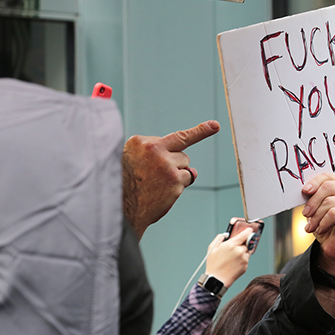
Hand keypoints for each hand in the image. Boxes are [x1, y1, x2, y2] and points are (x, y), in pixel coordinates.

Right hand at [122, 120, 219, 238]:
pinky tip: (163, 191)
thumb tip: (190, 169)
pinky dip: (180, 185)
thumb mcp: (131, 160)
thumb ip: (155, 154)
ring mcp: (166, 165)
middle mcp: (154, 150)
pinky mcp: (175, 180)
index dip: (198, 132)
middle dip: (175, 163)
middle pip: (181, 152)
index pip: (173, 137)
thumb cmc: (124, 186)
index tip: (215, 125)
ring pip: (185, 164)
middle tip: (161, 175)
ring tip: (156, 184)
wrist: (118, 208)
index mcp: (140, 142)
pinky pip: (188, 178)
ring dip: (177, 174)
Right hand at [204, 229, 250, 287]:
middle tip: (235, 248)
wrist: (217, 280)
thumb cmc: (214, 265)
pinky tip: (234, 263)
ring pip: (247, 252)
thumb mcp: (212, 248)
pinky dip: (242, 260)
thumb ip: (219, 238)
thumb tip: (225, 234)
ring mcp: (243, 259)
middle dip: (242, 244)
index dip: (248, 231)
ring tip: (232, 258)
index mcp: (231, 245)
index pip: (245, 234)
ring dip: (242, 252)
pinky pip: (246, 259)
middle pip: (247, 243)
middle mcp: (239, 251)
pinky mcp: (245, 266)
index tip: (249, 230)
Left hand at [301, 173, 334, 278]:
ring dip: (316, 216)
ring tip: (311, 227)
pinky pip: (334, 213)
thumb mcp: (318, 210)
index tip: (304, 191)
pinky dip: (323, 222)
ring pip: (329, 201)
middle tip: (305, 214)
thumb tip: (305, 189)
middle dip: (313, 201)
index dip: (315, 182)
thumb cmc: (328, 228)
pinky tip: (321, 230)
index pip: (329, 176)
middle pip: (329, 186)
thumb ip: (314, 197)